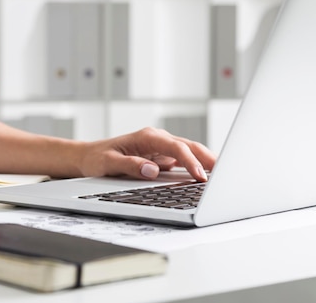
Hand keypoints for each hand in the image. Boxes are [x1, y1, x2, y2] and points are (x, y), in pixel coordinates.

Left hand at [77, 127, 215, 181]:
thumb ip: (130, 166)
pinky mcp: (162, 156)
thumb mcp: (108, 164)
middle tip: (226, 175)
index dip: (191, 161)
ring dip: (206, 162)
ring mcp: (161, 147)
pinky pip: (183, 160)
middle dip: (208, 159)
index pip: (176, 147)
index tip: (200, 176)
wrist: (89, 156)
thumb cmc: (97, 158)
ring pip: (190, 152)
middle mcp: (157, 139)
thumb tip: (152, 170)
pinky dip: (197, 167)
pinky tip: (206, 177)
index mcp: (147, 136)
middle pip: (189, 146)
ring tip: (224, 176)